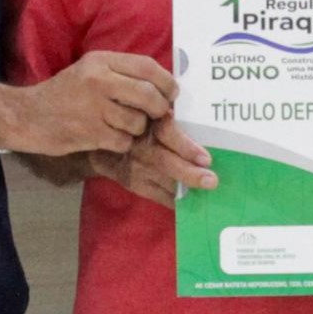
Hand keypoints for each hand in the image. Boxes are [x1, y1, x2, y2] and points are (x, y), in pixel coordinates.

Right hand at [17, 52, 175, 155]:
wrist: (26, 116)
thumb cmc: (63, 94)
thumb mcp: (89, 71)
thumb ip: (121, 73)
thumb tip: (161, 86)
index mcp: (100, 61)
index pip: (147, 66)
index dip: (166, 82)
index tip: (172, 93)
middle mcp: (98, 81)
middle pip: (149, 95)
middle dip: (160, 108)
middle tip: (156, 115)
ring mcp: (94, 108)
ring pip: (139, 122)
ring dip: (137, 129)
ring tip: (122, 125)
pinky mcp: (90, 133)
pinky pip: (124, 141)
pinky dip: (122, 143)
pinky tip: (108, 137)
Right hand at [89, 116, 215, 207]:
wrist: (101, 143)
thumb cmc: (136, 122)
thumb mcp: (149, 111)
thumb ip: (170, 112)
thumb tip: (204, 110)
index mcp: (148, 125)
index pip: (167, 134)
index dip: (187, 147)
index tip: (206, 159)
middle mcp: (141, 147)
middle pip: (166, 162)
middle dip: (190, 174)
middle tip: (211, 181)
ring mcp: (135, 168)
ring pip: (163, 182)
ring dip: (186, 190)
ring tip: (207, 195)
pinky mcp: (132, 183)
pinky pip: (157, 196)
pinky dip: (174, 201)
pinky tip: (191, 202)